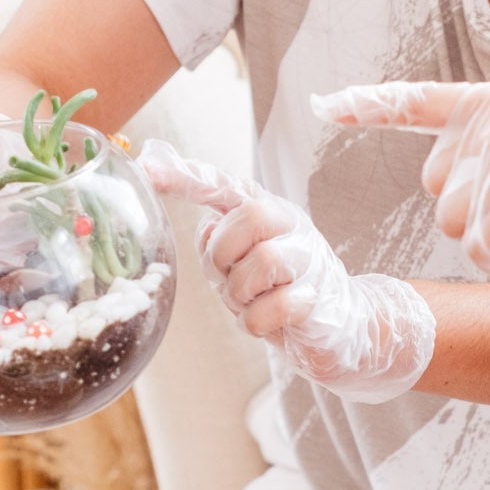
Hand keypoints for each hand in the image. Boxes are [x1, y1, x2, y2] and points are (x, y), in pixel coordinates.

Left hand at [139, 140, 435, 402]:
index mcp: (269, 212)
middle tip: (227, 275)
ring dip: (240, 293)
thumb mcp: (244, 260)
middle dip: (225, 252)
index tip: (147, 166)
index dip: (187, 176)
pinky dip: (255, 322)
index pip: (225, 185)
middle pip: (252, 215)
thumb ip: (220, 239)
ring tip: (248, 303)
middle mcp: (293, 227)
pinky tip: (264, 322)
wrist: (342, 324)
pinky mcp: (318, 298)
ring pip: (264, 261)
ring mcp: (310, 260)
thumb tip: (206, 229)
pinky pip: (272, 309)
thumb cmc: (281, 288)